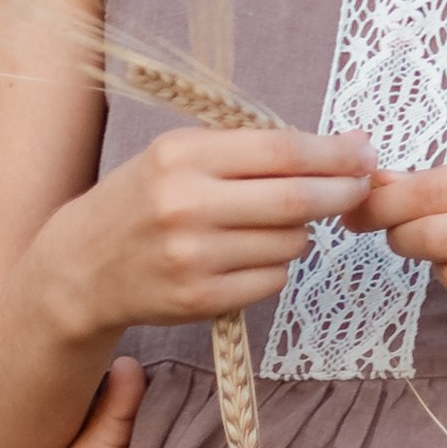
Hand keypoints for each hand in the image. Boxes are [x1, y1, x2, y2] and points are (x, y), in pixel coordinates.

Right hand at [30, 123, 374, 341]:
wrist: (83, 267)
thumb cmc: (142, 201)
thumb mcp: (178, 156)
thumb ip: (248, 150)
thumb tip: (341, 147)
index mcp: (182, 155)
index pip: (281, 151)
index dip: (333, 153)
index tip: (364, 152)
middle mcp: (186, 205)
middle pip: (296, 201)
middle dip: (341, 193)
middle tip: (362, 187)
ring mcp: (193, 258)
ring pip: (289, 244)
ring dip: (300, 234)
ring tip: (273, 226)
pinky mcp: (199, 300)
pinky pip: (271, 282)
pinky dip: (276, 268)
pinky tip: (249, 257)